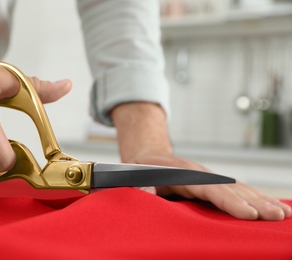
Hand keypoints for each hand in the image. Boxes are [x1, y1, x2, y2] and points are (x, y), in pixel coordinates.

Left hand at [130, 153, 291, 220]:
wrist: (148, 156)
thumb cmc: (142, 170)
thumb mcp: (134, 176)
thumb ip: (139, 184)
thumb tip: (145, 192)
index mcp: (183, 173)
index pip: (210, 187)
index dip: (229, 201)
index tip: (248, 214)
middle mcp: (201, 174)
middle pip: (232, 188)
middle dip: (256, 202)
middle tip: (277, 217)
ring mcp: (209, 177)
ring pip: (239, 188)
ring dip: (262, 200)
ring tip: (283, 214)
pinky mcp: (212, 183)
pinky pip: (237, 190)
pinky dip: (256, 198)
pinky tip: (272, 206)